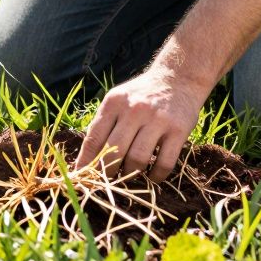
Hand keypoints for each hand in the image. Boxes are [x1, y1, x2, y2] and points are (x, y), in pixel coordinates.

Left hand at [73, 64, 208, 181]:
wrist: (178, 79)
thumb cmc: (141, 95)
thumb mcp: (118, 100)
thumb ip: (103, 124)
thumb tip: (85, 159)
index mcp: (114, 103)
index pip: (94, 137)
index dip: (86, 161)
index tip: (81, 176)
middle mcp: (135, 110)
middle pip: (114, 151)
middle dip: (107, 172)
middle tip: (107, 181)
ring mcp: (158, 120)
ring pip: (138, 159)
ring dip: (131, 174)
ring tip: (129, 176)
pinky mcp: (178, 130)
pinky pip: (164, 163)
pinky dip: (156, 176)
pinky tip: (152, 176)